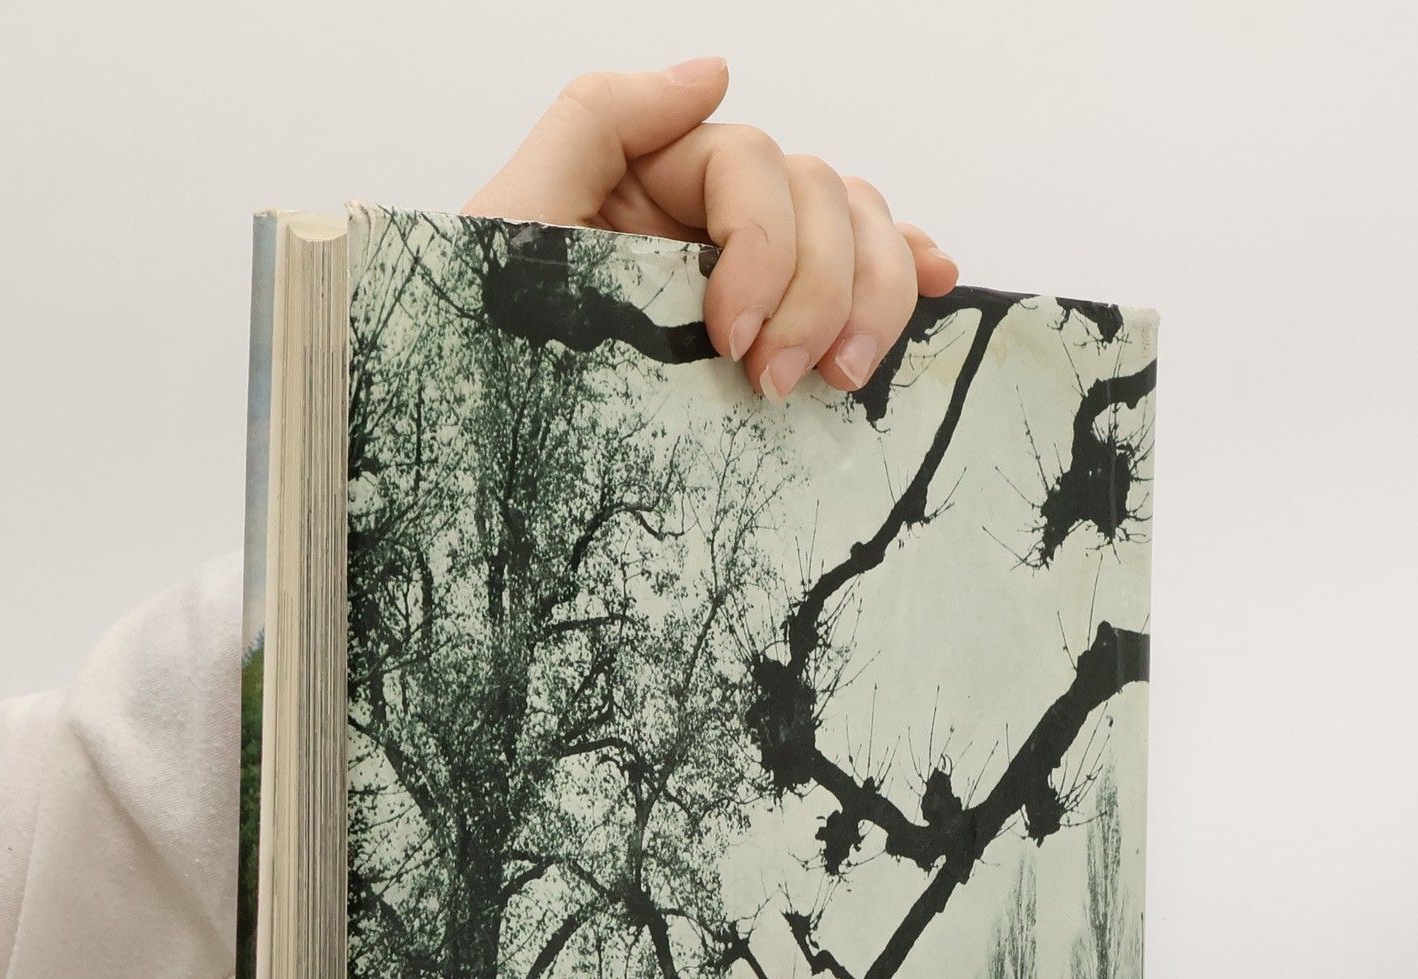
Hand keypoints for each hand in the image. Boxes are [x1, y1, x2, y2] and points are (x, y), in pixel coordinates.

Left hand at [462, 58, 958, 400]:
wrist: (484, 466)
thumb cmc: (479, 350)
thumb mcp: (511, 223)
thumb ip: (600, 121)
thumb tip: (714, 72)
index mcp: (652, 181)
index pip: (754, 166)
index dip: (762, 245)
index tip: (730, 336)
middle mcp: (707, 219)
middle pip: (822, 196)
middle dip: (819, 287)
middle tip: (779, 380)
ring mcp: (748, 275)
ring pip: (857, 233)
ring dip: (871, 295)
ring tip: (839, 378)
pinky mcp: (772, 335)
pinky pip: (863, 275)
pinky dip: (907, 272)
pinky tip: (938, 285)